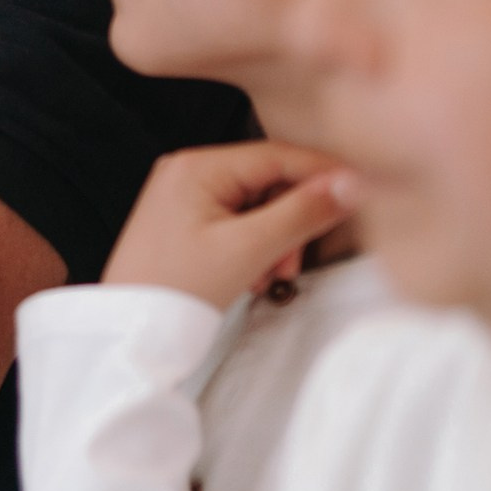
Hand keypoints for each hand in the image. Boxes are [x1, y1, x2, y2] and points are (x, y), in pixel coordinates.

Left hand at [101, 140, 358, 309]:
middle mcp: (187, 171)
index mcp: (196, 166)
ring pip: (256, 207)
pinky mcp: (185, 224)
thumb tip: (348, 184)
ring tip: (267, 277)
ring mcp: (184, 198)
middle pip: (267, 182)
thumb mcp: (247, 250)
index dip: (321, 172)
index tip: (360, 190)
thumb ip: (300, 213)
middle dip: (290, 223)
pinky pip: (237, 225)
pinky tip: (251, 278)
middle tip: (292, 262)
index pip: (275, 155)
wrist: (129, 335)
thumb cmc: (175, 290)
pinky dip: (255, 249)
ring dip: (275, 241)